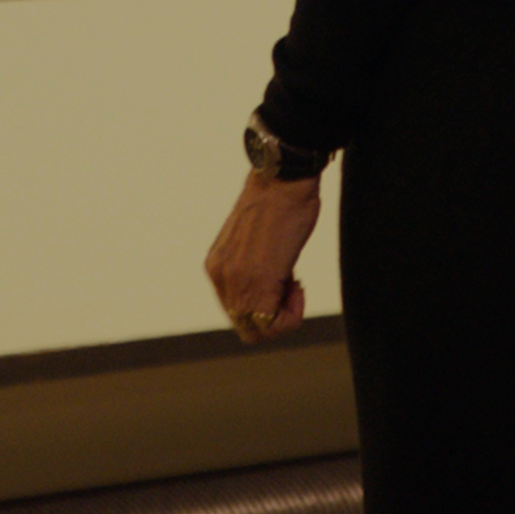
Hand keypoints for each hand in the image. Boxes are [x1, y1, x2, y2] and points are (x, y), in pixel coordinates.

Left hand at [204, 167, 320, 344]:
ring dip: (284, 316)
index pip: (235, 311)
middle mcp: (221, 277)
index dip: (264, 305)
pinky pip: (274, 325)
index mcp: (217, 266)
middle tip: (290, 286)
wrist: (283, 182)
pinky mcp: (258, 283)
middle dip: (273, 315)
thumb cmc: (277, 204)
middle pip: (245, 326)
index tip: (282, 282)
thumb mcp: (252, 243)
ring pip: (259, 332)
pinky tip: (298, 287)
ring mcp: (237, 282)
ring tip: (294, 284)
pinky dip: (292, 316)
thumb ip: (250, 268)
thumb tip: (269, 288)